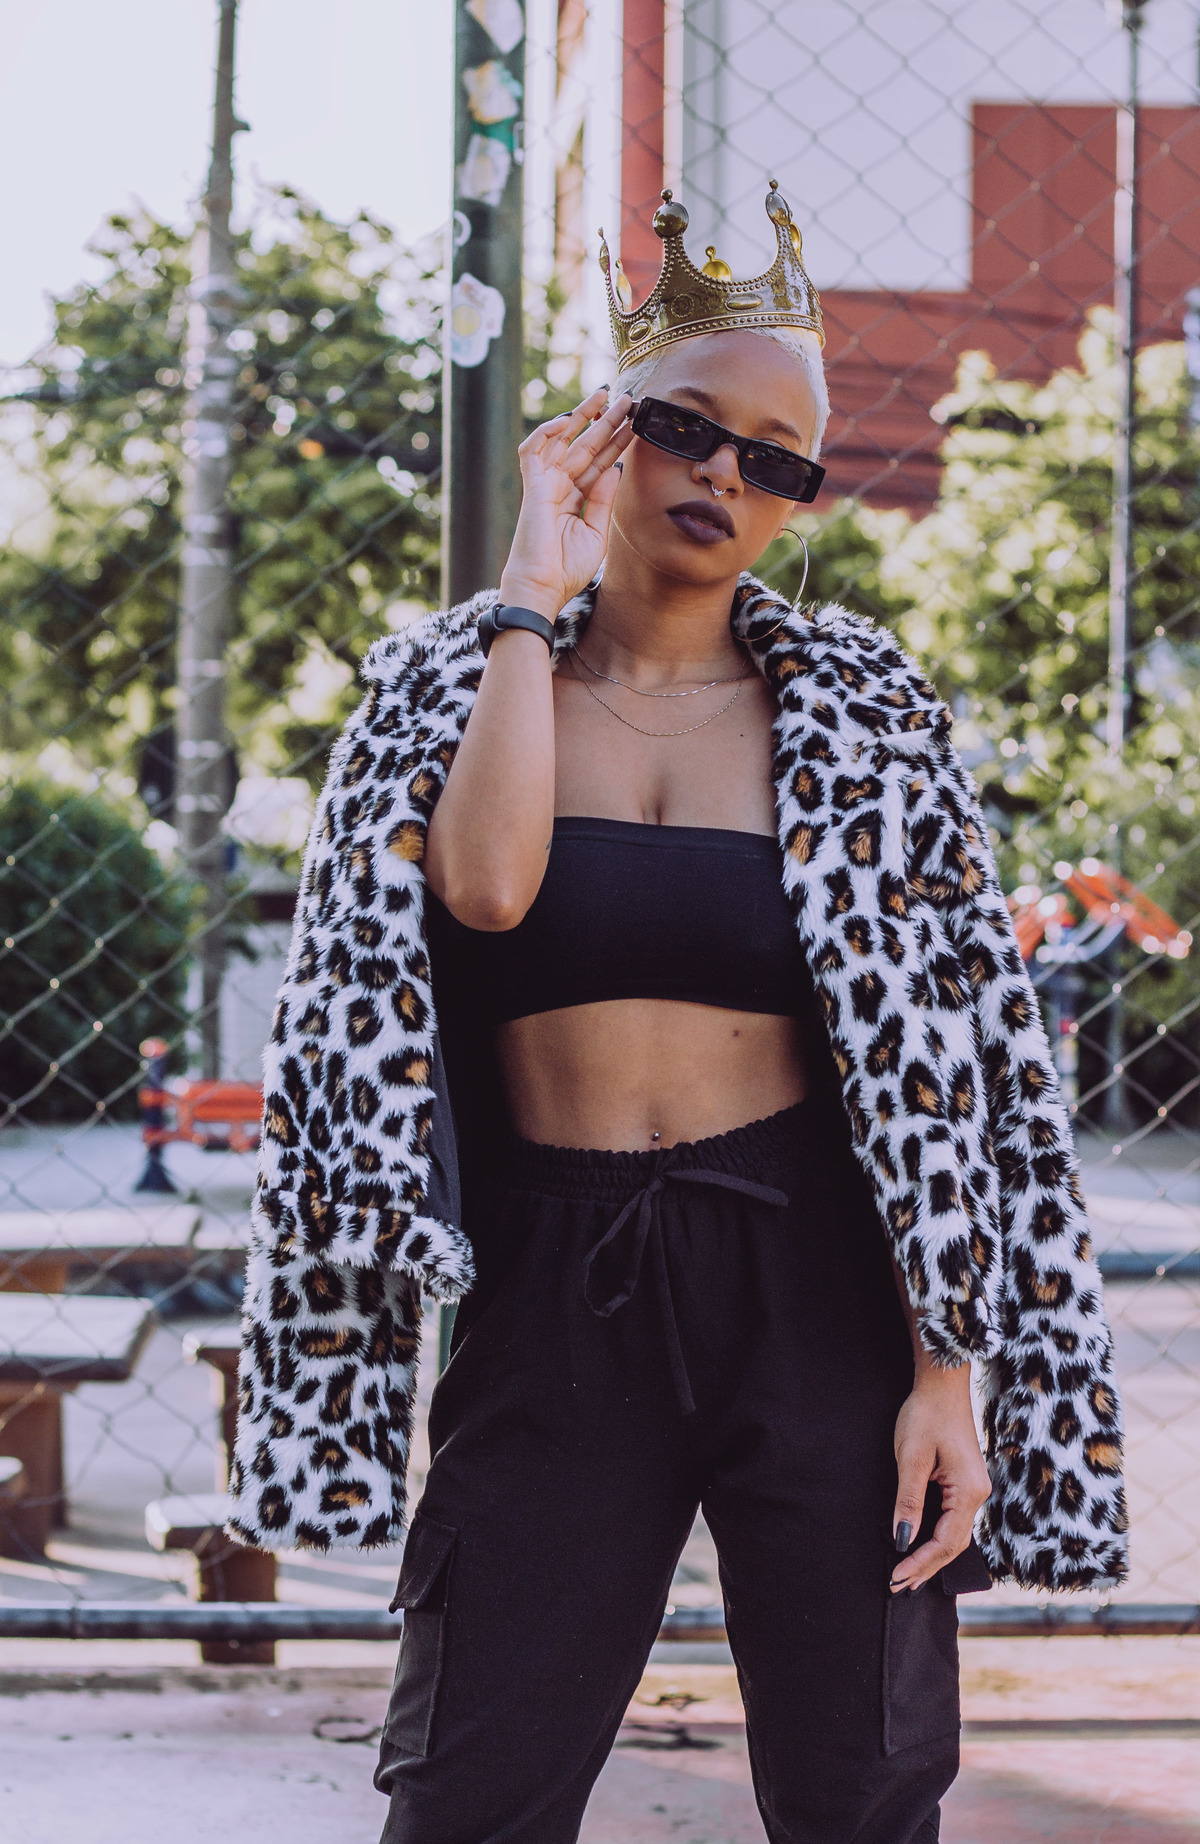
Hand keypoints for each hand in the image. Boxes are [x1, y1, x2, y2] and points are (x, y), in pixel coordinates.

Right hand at [498, 388, 633, 619]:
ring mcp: (545, 484)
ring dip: (582, 416)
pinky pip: (533, 450)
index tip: (637, 424)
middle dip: (606, 421)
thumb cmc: (567, 568)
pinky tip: (567, 419)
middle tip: (628, 399)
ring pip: (564, 440)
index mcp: (577, 498)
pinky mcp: (532, 487)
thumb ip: (604, 499)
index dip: (618, 442)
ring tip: (605, 394)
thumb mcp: (597, 532)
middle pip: (586, 445)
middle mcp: (561, 487)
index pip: (600, 462)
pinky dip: (546, 432)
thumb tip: (617, 468)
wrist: (543, 587)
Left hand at [889, 1369, 990, 1592]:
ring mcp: (974, 1489)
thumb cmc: (925, 1415)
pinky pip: (953, 1521)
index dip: (921, 1562)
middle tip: (898, 1587)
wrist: (941, 1385)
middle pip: (954, 1544)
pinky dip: (937, 1539)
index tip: (897, 1577)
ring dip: (932, 1557)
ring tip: (908, 1577)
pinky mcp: (965, 1483)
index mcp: (969, 1491)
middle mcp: (978, 1494)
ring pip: (955, 1535)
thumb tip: (902, 1540)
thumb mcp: (911, 1458)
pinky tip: (921, 1549)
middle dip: (926, 1567)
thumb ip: (908, 1500)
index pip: (946, 1541)